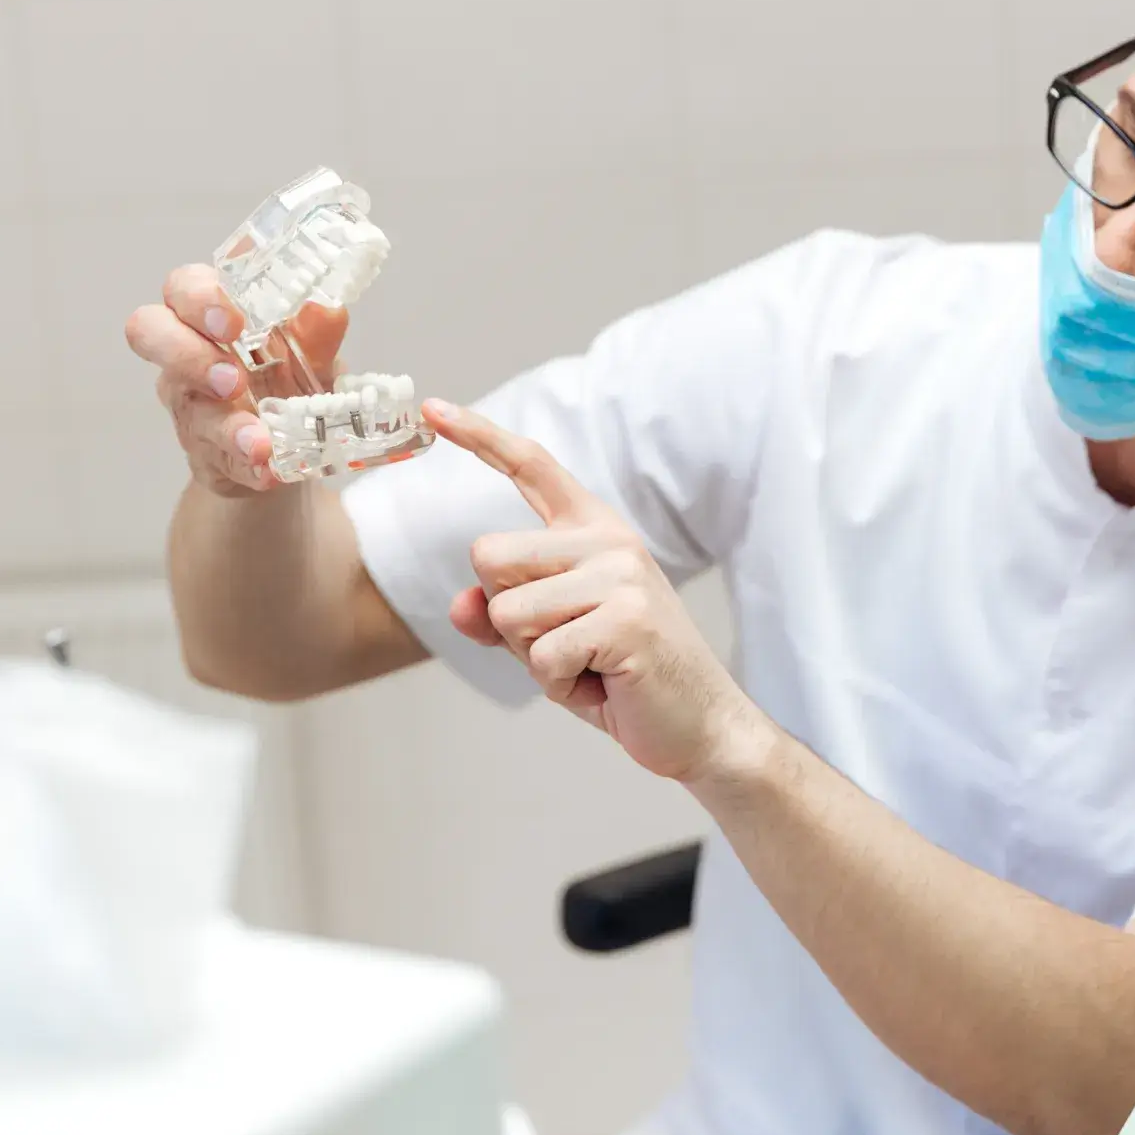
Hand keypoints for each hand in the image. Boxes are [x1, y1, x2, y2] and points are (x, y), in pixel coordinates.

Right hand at [125, 265, 348, 496]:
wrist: (290, 440)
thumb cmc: (286, 372)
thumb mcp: (310, 350)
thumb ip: (317, 330)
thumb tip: (329, 307)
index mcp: (207, 312)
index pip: (182, 287)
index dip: (198, 298)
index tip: (234, 321)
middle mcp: (183, 351)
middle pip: (148, 333)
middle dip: (187, 354)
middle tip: (232, 379)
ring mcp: (188, 403)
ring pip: (186, 407)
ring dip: (224, 425)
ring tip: (259, 440)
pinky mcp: (203, 451)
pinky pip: (214, 458)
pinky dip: (245, 465)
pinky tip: (268, 471)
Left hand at [424, 399, 772, 783]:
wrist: (701, 726)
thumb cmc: (623, 678)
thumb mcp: (551, 642)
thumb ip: (501, 617)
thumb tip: (459, 605)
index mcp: (592, 531)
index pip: (530, 466)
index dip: (478, 436)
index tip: (433, 408)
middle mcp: (608, 540)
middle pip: (489, 557)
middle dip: (506, 617)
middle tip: (566, 644)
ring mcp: (621, 575)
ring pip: (507, 612)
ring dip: (534, 658)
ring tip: (589, 666)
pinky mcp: (627, 620)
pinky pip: (541, 657)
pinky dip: (559, 686)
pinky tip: (603, 683)